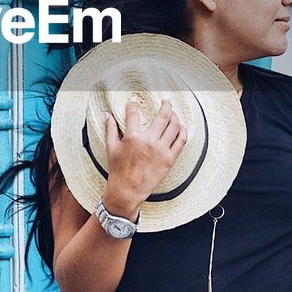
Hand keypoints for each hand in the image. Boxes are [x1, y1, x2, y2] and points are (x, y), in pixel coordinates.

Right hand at [103, 96, 187, 212]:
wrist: (127, 191)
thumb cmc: (118, 170)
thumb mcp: (110, 148)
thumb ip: (110, 129)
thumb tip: (108, 114)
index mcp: (133, 138)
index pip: (134, 113)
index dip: (134, 104)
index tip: (134, 100)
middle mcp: (149, 142)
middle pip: (163, 116)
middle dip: (166, 105)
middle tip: (166, 101)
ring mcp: (161, 151)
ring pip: (174, 126)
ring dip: (175, 116)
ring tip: (173, 113)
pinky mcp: (169, 159)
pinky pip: (181, 141)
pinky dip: (182, 131)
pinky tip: (180, 127)